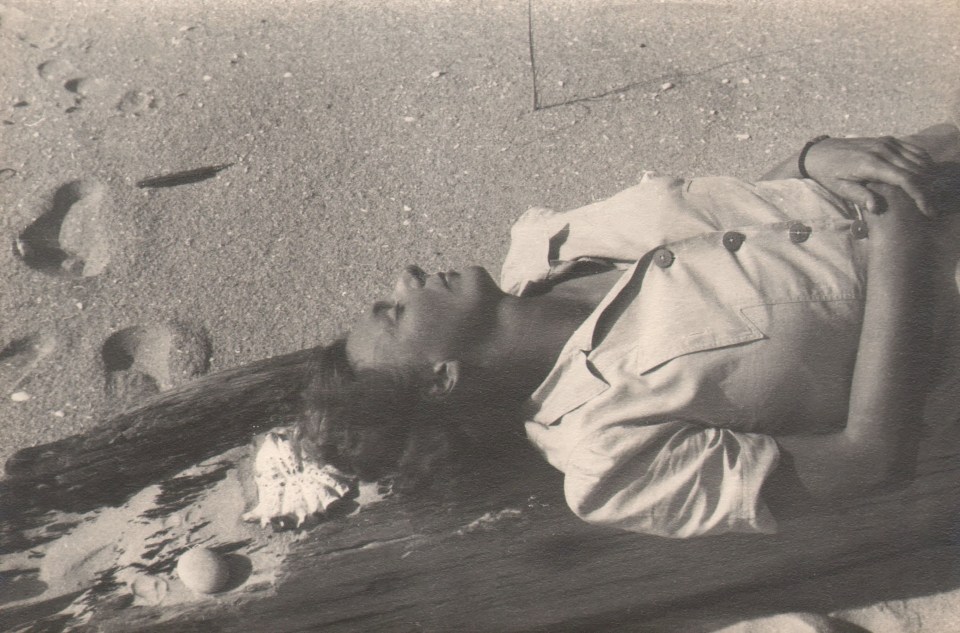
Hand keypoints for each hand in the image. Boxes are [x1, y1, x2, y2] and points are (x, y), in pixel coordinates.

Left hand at [803, 136, 935, 216]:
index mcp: (871, 164)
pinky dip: (923, 162)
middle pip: (917, 170)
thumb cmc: (828, 174)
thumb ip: (859, 196)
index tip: (928, 211)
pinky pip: (914, 149)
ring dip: (928, 176)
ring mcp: (887, 142)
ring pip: (919, 159)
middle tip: (931, 207)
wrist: (820, 152)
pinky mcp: (888, 140)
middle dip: (928, 189)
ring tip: (929, 195)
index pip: (906, 179)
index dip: (920, 196)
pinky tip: (925, 176)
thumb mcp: (839, 188)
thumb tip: (875, 208)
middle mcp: (882, 150)